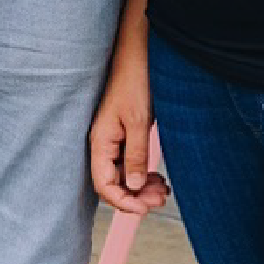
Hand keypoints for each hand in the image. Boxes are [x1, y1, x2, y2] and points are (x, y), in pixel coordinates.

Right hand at [88, 50, 170, 215]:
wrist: (137, 54)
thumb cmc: (134, 81)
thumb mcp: (138, 121)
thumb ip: (136, 156)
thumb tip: (135, 187)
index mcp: (100, 141)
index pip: (104, 185)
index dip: (123, 201)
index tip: (144, 209)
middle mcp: (103, 143)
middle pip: (113, 183)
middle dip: (136, 196)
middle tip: (160, 200)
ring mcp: (113, 139)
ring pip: (124, 174)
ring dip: (141, 186)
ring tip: (163, 191)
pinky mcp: (124, 134)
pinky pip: (130, 162)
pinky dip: (144, 173)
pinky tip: (158, 178)